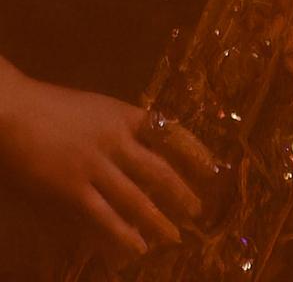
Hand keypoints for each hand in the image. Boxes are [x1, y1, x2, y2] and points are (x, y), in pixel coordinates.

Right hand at [0, 71, 216, 266]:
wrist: (13, 111)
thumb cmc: (50, 107)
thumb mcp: (95, 108)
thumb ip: (117, 127)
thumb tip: (138, 146)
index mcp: (125, 115)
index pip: (170, 134)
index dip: (193, 153)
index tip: (212, 168)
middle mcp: (117, 140)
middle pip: (158, 170)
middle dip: (180, 193)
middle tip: (197, 210)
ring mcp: (95, 165)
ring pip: (136, 198)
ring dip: (157, 219)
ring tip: (174, 236)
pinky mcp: (71, 188)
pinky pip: (104, 215)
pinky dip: (123, 233)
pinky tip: (136, 246)